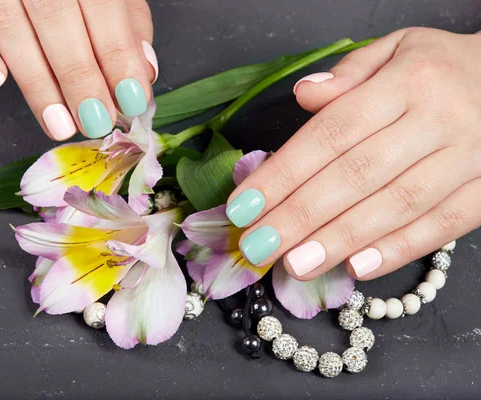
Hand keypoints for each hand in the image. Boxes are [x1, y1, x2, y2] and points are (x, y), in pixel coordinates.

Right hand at [0, 0, 157, 139]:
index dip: (118, 56)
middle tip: (96, 122)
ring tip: (59, 125)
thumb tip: (143, 70)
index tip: (131, 100)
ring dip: (36, 83)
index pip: (102, 6)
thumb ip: (127, 19)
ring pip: (7, 25)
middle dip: (80, 77)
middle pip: (56, 17)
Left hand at [226, 28, 480, 280]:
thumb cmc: (442, 67)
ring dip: (341, 239)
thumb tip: (304, 95)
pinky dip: (400, 248)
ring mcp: (472, 157)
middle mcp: (440, 119)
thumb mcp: (398, 48)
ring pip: (398, 205)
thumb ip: (349, 74)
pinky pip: (446, 224)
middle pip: (358, 174)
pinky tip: (357, 267)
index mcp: (408, 81)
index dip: (284, 172)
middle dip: (301, 215)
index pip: (333, 131)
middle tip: (258, 246)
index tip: (243, 205)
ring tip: (295, 264)